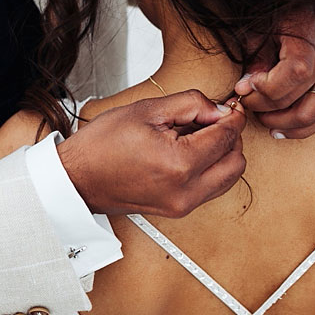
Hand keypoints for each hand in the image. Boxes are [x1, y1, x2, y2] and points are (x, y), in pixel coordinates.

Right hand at [58, 90, 246, 216]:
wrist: (78, 179)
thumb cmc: (102, 146)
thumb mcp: (147, 110)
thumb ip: (192, 104)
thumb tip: (219, 109)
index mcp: (180, 164)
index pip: (227, 137)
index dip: (232, 116)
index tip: (228, 106)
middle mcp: (186, 191)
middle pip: (236, 162)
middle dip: (230, 137)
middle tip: (213, 120)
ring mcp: (183, 205)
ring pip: (228, 178)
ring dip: (222, 155)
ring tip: (197, 136)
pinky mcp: (178, 210)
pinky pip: (211, 188)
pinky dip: (210, 169)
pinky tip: (189, 152)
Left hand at [234, 0, 314, 139]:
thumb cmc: (292, 6)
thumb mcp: (266, 22)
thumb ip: (257, 55)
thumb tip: (246, 88)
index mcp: (311, 35)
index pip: (293, 74)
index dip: (265, 88)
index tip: (244, 87)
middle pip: (301, 98)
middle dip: (267, 107)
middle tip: (246, 103)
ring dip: (286, 124)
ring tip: (263, 120)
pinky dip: (305, 128)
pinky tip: (282, 129)